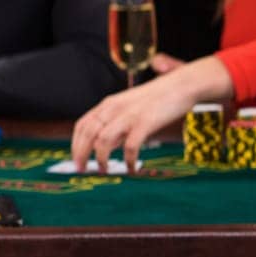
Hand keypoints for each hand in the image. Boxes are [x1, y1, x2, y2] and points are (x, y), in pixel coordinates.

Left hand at [70, 56, 233, 173]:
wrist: (180, 86)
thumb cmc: (155, 100)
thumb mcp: (129, 109)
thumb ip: (116, 126)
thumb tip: (104, 147)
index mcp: (108, 104)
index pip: (82, 125)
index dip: (75, 144)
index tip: (75, 160)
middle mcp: (114, 108)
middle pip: (88, 133)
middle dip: (81, 154)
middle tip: (82, 170)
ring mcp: (128, 115)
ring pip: (103, 140)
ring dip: (101, 158)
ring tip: (105, 170)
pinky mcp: (145, 122)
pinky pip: (130, 146)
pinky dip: (128, 160)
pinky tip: (132, 168)